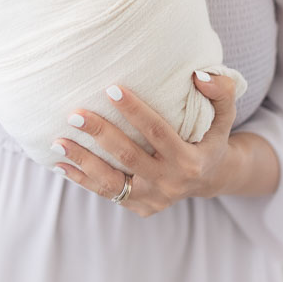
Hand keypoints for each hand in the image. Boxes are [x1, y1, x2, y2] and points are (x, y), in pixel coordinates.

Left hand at [52, 73, 239, 216]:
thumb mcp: (225, 115)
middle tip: (74, 114)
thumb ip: (220, 92)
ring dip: (82, 161)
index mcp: (190, 160)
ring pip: (111, 182)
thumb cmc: (212, 136)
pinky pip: (106, 193)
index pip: (157, 132)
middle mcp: (170, 183)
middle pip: (129, 156)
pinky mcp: (139, 207)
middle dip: (100, 134)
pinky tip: (60, 164)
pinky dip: (81, 179)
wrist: (211, 177)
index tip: (112, 88)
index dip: (135, 111)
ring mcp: (153, 199)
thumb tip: (198, 74)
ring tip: (58, 141)